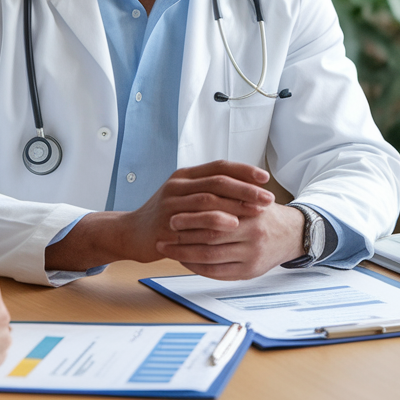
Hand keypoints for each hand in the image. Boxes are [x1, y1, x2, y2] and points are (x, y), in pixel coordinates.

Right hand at [119, 161, 275, 262]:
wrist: (132, 232)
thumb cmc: (165, 215)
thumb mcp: (184, 194)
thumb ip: (207, 188)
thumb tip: (243, 185)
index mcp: (185, 175)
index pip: (219, 166)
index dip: (244, 171)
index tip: (265, 178)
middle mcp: (178, 186)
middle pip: (217, 181)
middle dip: (246, 189)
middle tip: (268, 198)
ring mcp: (171, 205)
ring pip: (208, 199)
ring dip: (235, 204)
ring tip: (257, 210)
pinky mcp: (166, 225)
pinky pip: (195, 222)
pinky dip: (216, 223)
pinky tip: (232, 225)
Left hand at [157, 202, 305, 280]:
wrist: (292, 234)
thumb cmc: (263, 212)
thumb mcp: (251, 196)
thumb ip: (227, 192)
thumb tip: (192, 187)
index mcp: (252, 212)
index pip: (214, 215)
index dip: (190, 217)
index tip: (169, 216)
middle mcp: (253, 235)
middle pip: (210, 237)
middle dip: (182, 236)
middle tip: (163, 234)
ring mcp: (251, 256)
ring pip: (210, 257)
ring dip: (184, 254)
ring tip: (167, 247)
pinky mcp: (249, 272)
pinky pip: (216, 273)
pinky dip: (196, 267)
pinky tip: (183, 260)